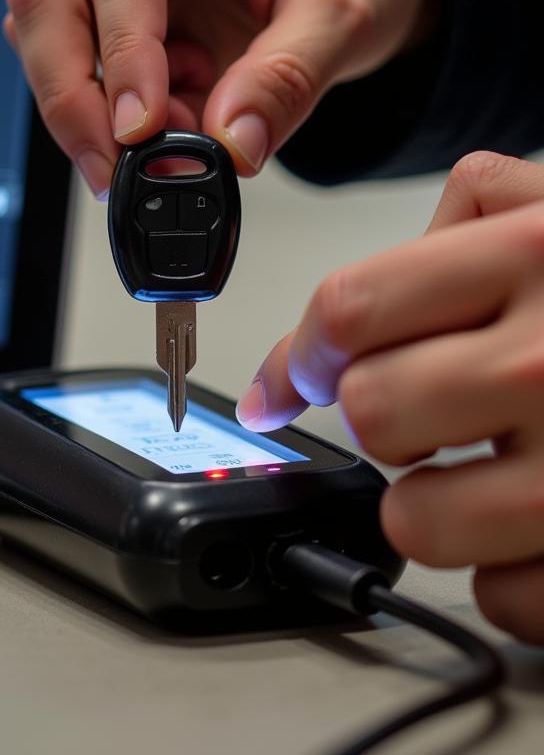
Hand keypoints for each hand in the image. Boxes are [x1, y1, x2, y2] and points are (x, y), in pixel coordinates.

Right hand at [4, 0, 430, 194]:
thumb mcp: (344, 14)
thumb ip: (288, 79)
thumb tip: (231, 145)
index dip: (123, 56)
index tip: (141, 130)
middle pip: (49, 0)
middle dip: (73, 97)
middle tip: (117, 170)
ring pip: (42, 38)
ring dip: (89, 110)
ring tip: (171, 140)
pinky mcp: (100, 11)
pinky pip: (73, 68)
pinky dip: (107, 114)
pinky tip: (170, 118)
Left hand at [239, 152, 543, 643]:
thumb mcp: (542, 221)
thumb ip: (426, 258)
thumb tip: (299, 362)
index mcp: (533, 256)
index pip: (350, 310)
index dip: (306, 353)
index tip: (298, 380)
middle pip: (371, 412)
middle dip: (382, 416)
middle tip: (429, 411)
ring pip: (415, 521)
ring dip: (431, 504)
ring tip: (483, 470)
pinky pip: (501, 597)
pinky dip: (505, 571)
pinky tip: (536, 521)